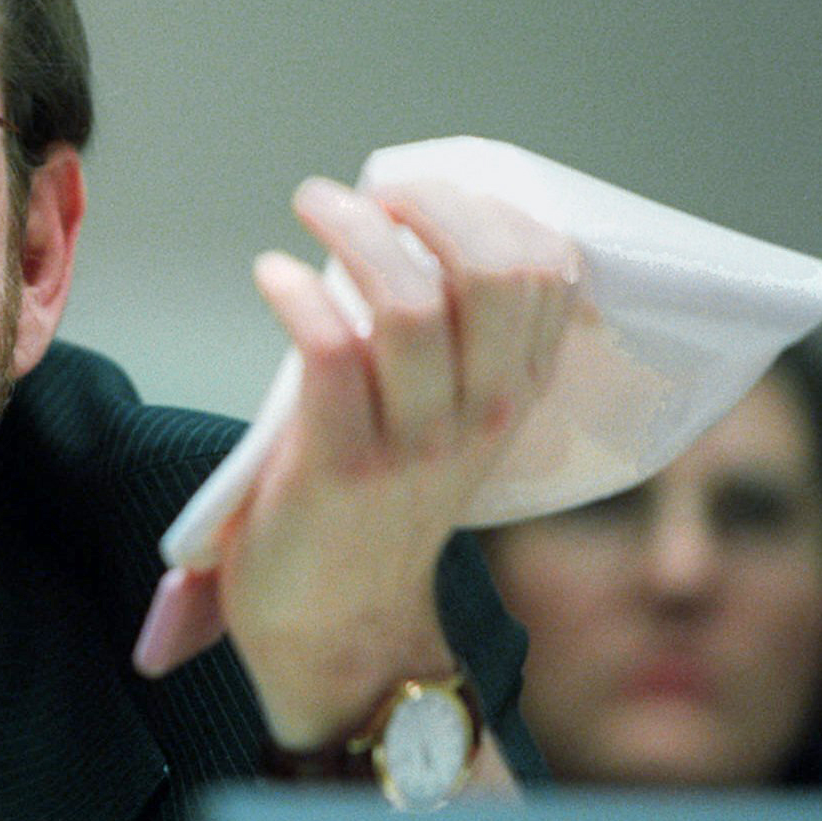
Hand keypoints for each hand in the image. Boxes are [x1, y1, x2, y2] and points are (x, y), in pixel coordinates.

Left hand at [135, 177, 579, 745]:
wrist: (337, 628)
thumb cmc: (374, 508)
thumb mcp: (443, 425)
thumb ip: (449, 349)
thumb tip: (407, 233)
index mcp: (515, 396)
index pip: (548, 271)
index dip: (486, 207)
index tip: (421, 191)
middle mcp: (481, 415)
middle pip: (493, 270)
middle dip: (429, 205)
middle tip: (369, 192)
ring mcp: (413, 443)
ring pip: (411, 302)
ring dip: (355, 231)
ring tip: (312, 204)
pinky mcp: (340, 466)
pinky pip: (329, 352)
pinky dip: (296, 295)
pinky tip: (273, 274)